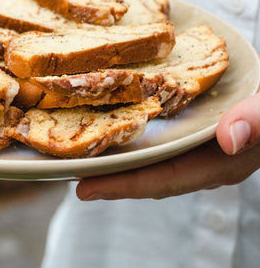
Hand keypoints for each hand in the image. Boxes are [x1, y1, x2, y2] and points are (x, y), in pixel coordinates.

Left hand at [76, 91, 259, 199]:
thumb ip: (257, 122)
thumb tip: (228, 139)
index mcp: (218, 164)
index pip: (162, 180)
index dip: (122, 186)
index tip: (84, 189)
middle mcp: (200, 158)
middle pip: (145, 172)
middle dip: (106, 174)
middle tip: (66, 169)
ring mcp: (193, 143)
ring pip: (146, 154)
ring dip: (113, 152)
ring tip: (76, 148)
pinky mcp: (189, 124)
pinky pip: (154, 132)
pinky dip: (129, 128)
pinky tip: (108, 116)